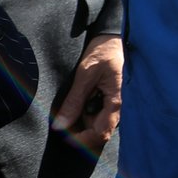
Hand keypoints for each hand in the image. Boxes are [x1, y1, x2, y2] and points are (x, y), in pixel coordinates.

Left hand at [52, 34, 122, 151]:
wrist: (112, 38)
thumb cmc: (103, 53)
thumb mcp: (85, 75)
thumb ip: (74, 101)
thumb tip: (60, 126)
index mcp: (116, 101)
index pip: (101, 133)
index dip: (83, 139)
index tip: (64, 135)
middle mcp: (117, 107)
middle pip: (98, 131)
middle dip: (79, 131)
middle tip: (63, 120)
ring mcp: (114, 104)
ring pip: (96, 125)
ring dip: (81, 122)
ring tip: (69, 107)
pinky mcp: (109, 100)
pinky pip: (97, 115)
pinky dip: (84, 113)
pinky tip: (78, 103)